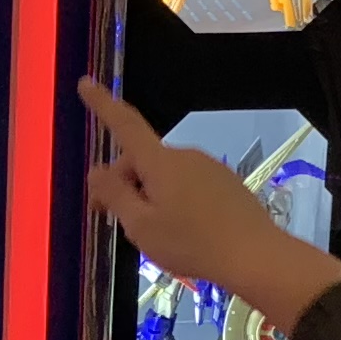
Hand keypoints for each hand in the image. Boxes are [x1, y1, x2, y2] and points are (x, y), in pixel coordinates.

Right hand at [81, 78, 340, 329]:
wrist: (256, 256)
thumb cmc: (192, 243)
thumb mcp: (141, 226)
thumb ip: (115, 195)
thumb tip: (96, 170)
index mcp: (160, 162)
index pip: (124, 125)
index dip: (102, 104)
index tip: (85, 83)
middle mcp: (185, 156)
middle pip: (141, 161)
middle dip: (122, 184)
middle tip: (110, 220)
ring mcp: (209, 168)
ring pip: (164, 176)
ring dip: (149, 196)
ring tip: (152, 234)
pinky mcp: (226, 184)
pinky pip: (187, 185)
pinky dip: (174, 201)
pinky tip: (181, 232)